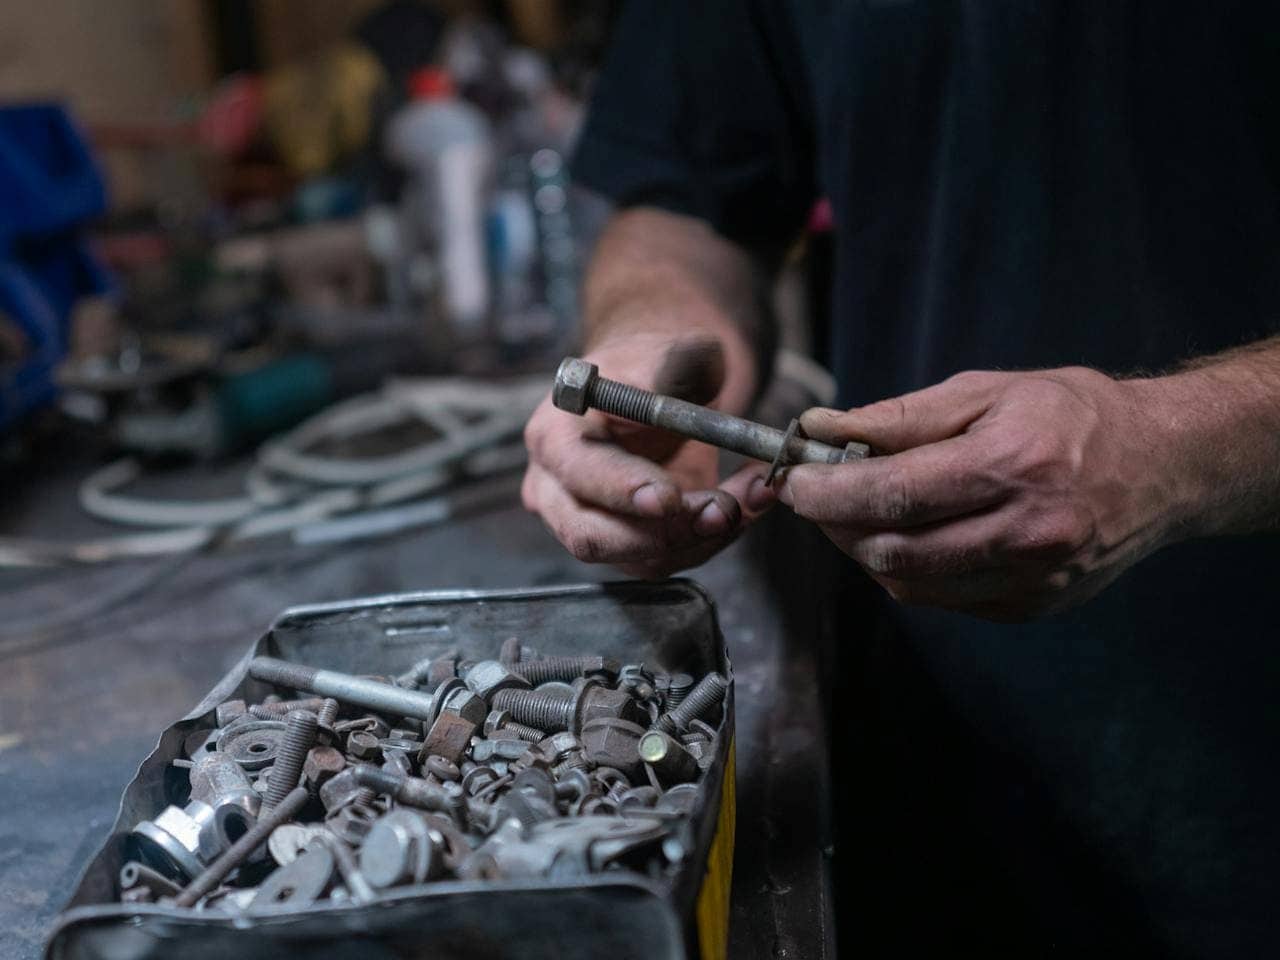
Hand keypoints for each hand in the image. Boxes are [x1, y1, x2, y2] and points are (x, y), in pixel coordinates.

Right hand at [522, 337, 776, 576]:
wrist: (654, 394)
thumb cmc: (650, 372)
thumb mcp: (669, 355)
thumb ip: (678, 364)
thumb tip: (688, 370)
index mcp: (555, 439)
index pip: (579, 475)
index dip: (622, 489)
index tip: (669, 497)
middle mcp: (559, 492)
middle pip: (594, 537)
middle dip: (664, 532)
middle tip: (722, 511)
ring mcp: (590, 526)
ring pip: (641, 558)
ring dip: (703, 537)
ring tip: (750, 497)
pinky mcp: (628, 548)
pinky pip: (669, 559)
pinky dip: (713, 538)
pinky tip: (746, 505)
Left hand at [779, 367, 1192, 620]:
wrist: (1161, 465)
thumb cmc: (1069, 414)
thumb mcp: (984, 391)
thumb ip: (898, 418)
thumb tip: (821, 430)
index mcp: (1015, 464)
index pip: (895, 494)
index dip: (829, 494)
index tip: (794, 483)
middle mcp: (1027, 531)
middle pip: (893, 550)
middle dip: (838, 524)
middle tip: (820, 494)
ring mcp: (1033, 578)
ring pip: (909, 584)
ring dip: (865, 550)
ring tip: (862, 511)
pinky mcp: (1032, 607)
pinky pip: (941, 599)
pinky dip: (908, 569)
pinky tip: (912, 533)